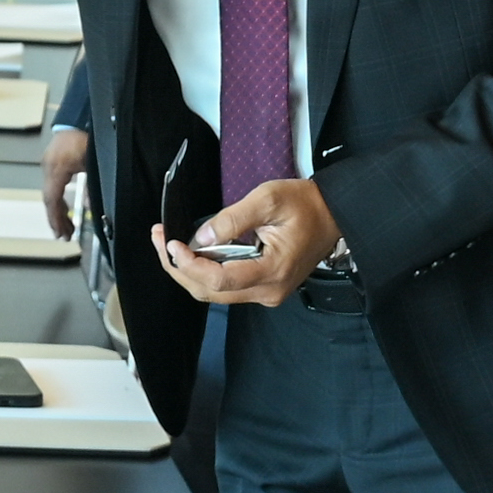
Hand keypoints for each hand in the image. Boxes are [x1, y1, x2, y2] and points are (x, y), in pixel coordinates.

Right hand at [40, 127, 90, 239]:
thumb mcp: (94, 165)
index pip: (52, 200)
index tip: (61, 233)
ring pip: (49, 192)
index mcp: (57, 168)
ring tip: (66, 225)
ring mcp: (48, 162)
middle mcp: (49, 166)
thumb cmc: (88, 135)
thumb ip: (92, 188)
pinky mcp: (52, 160)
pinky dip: (58, 198)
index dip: (56, 219)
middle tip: (65, 235)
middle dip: (57, 219)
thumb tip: (91, 206)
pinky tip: (65, 207)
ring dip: (58, 210)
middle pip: (49, 199)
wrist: (82, 116)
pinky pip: (52, 184)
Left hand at [149, 177, 342, 306]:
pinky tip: (189, 252)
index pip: (220, 280)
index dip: (189, 264)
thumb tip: (200, 238)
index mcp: (273, 271)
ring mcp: (266, 292)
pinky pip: (225, 287)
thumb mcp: (267, 200)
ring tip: (167, 243)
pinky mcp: (262, 286)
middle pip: (210, 292)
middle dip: (178, 267)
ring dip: (187, 270)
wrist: (333, 214)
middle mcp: (269, 291)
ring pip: (214, 292)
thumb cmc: (305, 204)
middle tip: (159, 239)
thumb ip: (231, 220)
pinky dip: (202, 271)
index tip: (170, 242)